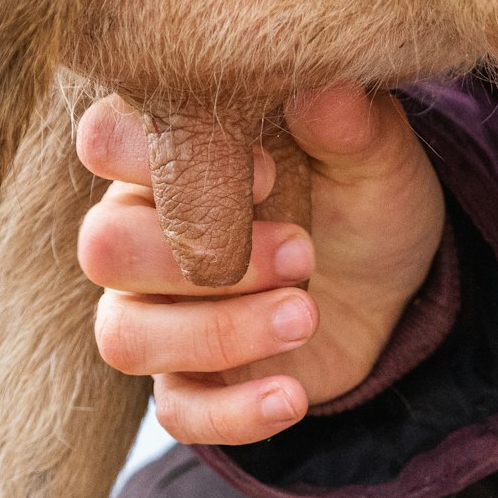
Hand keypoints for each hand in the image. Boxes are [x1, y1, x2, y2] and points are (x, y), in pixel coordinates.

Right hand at [78, 84, 443, 443]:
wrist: (393, 287)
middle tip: (304, 252)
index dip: (163, 158)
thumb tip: (325, 85)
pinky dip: (232, 412)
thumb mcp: (377, 158)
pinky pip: (173, 412)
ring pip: (123, 335)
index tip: (264, 172)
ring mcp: (157, 313)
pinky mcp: (190, 382)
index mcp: (168, 155)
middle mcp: (141, 231)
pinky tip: (292, 395)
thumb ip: (350, 124)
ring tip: (305, 315)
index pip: (103, 140)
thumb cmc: (363, 199)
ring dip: (217, 332)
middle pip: (103, 248)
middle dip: (203, 257)